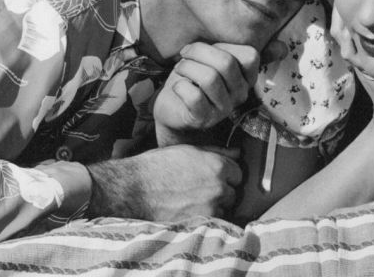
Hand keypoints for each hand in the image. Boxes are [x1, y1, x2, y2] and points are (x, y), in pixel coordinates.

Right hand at [87, 145, 241, 220]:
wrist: (134, 189)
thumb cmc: (157, 166)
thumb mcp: (187, 151)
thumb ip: (216, 152)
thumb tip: (237, 152)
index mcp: (217, 165)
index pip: (238, 173)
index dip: (227, 174)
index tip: (215, 177)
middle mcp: (219, 186)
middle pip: (233, 192)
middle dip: (222, 191)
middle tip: (202, 190)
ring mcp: (211, 207)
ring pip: (224, 208)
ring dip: (215, 206)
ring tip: (193, 201)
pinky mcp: (201, 222)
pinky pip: (213, 221)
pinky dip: (206, 217)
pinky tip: (190, 210)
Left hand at [153, 42, 259, 145]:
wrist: (173, 109)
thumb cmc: (192, 79)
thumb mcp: (209, 60)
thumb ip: (221, 50)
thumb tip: (250, 39)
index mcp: (246, 78)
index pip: (250, 55)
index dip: (222, 45)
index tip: (202, 49)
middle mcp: (240, 94)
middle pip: (227, 63)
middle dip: (198, 51)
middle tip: (184, 54)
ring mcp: (224, 109)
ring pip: (209, 78)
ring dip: (187, 67)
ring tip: (179, 69)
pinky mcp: (204, 119)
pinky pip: (194, 96)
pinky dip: (180, 86)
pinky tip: (177, 87)